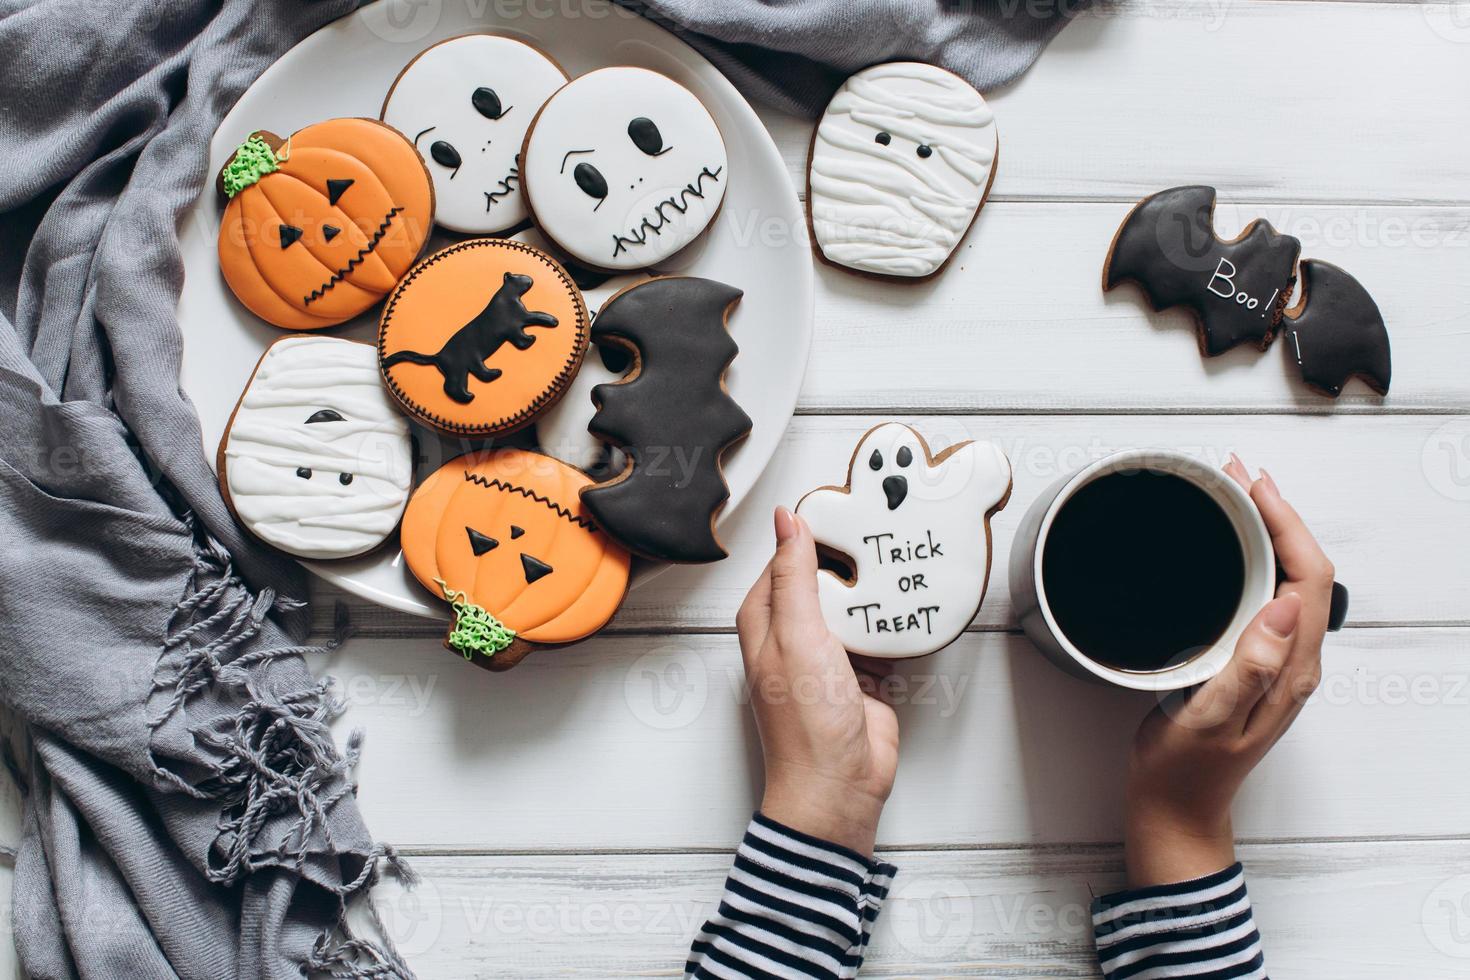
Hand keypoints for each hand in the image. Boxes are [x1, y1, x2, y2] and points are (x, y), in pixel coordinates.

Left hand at [736, 506, 899, 856]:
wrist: (839, 786)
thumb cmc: (805, 723)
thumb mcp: (797, 634)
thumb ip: (794, 575)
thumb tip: (786, 520)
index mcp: (765, 620)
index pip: (786, 558)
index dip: (814, 532)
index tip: (846, 506)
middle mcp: (793, 635)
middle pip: (824, 579)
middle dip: (851, 560)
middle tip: (881, 529)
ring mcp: (828, 656)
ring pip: (855, 607)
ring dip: (876, 594)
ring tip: (900, 563)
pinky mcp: (861, 676)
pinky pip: (879, 637)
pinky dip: (894, 626)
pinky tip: (909, 610)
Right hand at [1124, 456, 1333, 886]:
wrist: (1176, 808)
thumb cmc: (1185, 770)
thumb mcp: (1209, 719)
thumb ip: (1248, 666)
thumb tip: (1283, 609)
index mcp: (1290, 670)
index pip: (1310, 578)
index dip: (1287, 524)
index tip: (1254, 488)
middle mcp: (1292, 662)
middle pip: (1305, 569)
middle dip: (1277, 514)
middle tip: (1238, 476)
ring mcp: (1275, 662)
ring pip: (1288, 579)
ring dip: (1267, 531)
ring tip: (1236, 496)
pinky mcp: (1252, 662)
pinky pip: (1265, 596)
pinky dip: (1251, 559)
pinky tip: (1227, 548)